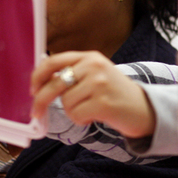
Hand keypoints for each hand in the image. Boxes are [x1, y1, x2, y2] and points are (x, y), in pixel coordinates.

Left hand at [30, 51, 156, 138]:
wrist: (145, 109)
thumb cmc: (116, 94)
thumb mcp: (96, 75)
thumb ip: (73, 73)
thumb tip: (39, 82)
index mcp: (91, 57)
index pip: (53, 61)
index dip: (37, 77)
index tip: (32, 90)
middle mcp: (95, 66)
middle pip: (54, 84)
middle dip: (41, 101)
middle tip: (37, 113)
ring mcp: (100, 84)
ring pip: (65, 102)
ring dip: (73, 111)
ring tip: (90, 109)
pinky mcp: (103, 103)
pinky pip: (76, 115)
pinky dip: (81, 120)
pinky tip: (95, 116)